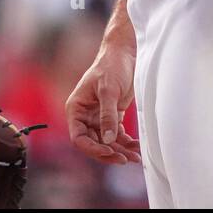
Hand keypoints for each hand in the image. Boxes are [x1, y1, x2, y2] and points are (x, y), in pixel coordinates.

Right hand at [65, 39, 140, 165]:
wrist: (124, 53)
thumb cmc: (111, 65)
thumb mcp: (109, 90)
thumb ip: (108, 115)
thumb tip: (108, 140)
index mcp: (76, 109)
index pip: (79, 138)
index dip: (92, 148)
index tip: (109, 151)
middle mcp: (85, 116)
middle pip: (93, 144)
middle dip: (109, 153)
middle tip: (125, 159)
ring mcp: (98, 117)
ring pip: (106, 142)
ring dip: (120, 151)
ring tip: (135, 157)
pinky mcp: (112, 116)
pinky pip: (117, 136)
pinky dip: (126, 143)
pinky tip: (136, 148)